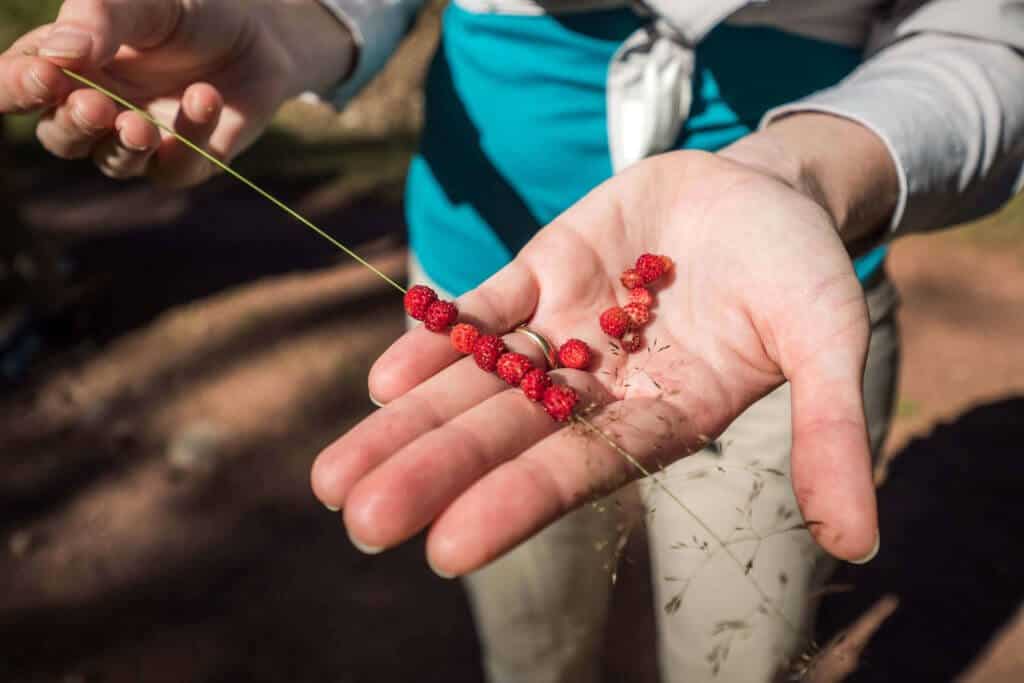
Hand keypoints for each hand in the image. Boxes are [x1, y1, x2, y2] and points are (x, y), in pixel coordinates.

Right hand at [1, 0, 352, 186]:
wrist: (260, 35)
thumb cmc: (188, 12)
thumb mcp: (143, 1)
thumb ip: (100, 19)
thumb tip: (59, 54)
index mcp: (64, 66)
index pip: (18, 88)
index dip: (17, 90)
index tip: (40, 76)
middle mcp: (95, 110)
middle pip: (60, 137)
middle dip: (74, 125)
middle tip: (95, 106)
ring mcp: (140, 142)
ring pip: (113, 163)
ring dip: (124, 146)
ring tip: (140, 124)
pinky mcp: (187, 162)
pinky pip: (176, 167)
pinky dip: (190, 137)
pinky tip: (203, 98)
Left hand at [311, 147, 887, 576]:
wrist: (762, 190)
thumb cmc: (800, 269)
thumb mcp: (829, 338)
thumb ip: (828, 430)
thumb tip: (864, 546)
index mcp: (660, 415)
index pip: (578, 467)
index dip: (515, 503)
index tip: (443, 550)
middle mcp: (599, 384)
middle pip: (504, 434)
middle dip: (432, 472)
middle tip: (356, 521)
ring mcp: (563, 329)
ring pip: (476, 382)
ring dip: (409, 422)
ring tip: (334, 476)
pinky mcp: (542, 271)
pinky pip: (482, 310)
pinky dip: (437, 337)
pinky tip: (384, 378)